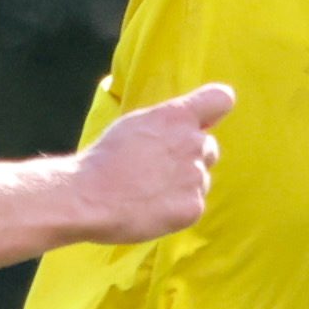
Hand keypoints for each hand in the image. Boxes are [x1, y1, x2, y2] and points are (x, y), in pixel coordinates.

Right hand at [66, 83, 232, 242]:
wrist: (87, 197)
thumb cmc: (105, 160)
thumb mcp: (136, 125)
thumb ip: (168, 122)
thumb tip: (196, 123)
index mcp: (177, 115)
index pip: (221, 99)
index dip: (213, 110)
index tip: (204, 120)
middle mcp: (193, 142)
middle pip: (210, 147)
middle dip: (191, 156)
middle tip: (155, 168)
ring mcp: (196, 176)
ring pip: (201, 178)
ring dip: (183, 184)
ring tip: (147, 190)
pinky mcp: (193, 206)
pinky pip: (193, 205)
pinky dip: (176, 209)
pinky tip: (150, 208)